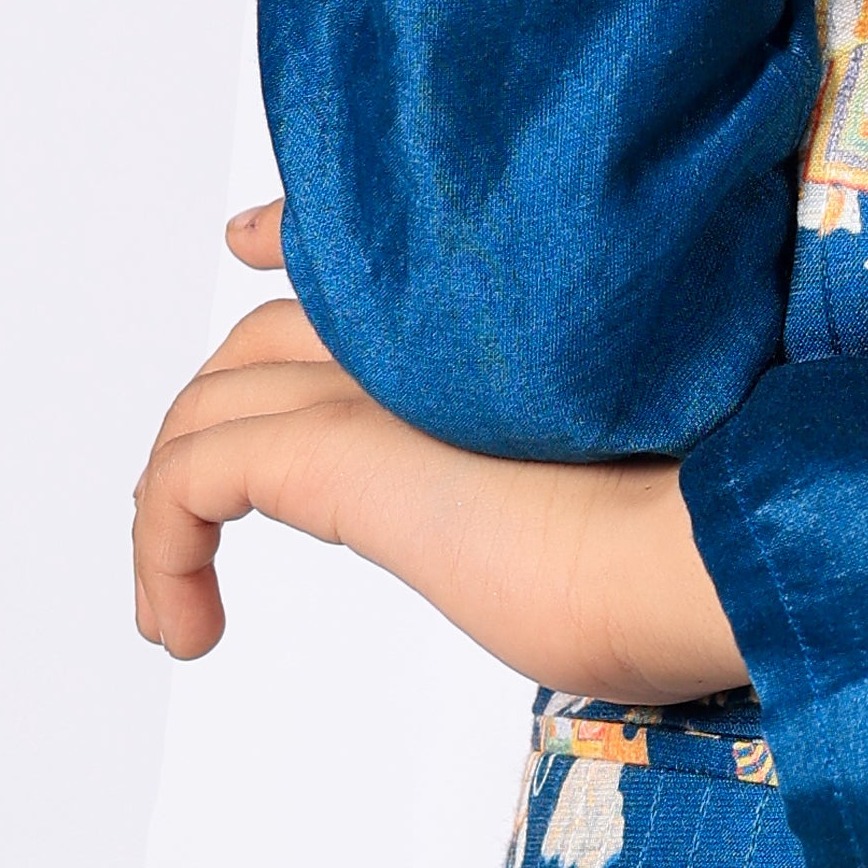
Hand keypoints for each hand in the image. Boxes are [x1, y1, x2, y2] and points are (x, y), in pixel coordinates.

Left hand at [136, 231, 743, 695]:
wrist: (704, 554)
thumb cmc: (691, 558)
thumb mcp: (604, 513)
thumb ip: (546, 492)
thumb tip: (565, 555)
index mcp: (496, 340)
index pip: (361, 268)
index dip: (291, 248)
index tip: (250, 240)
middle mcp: (426, 339)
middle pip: (271, 339)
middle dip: (216, 410)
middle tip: (192, 525)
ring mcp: (375, 381)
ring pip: (217, 403)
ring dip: (174, 506)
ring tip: (179, 611)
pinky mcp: (333, 444)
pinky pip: (192, 476)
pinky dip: (163, 544)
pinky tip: (185, 627)